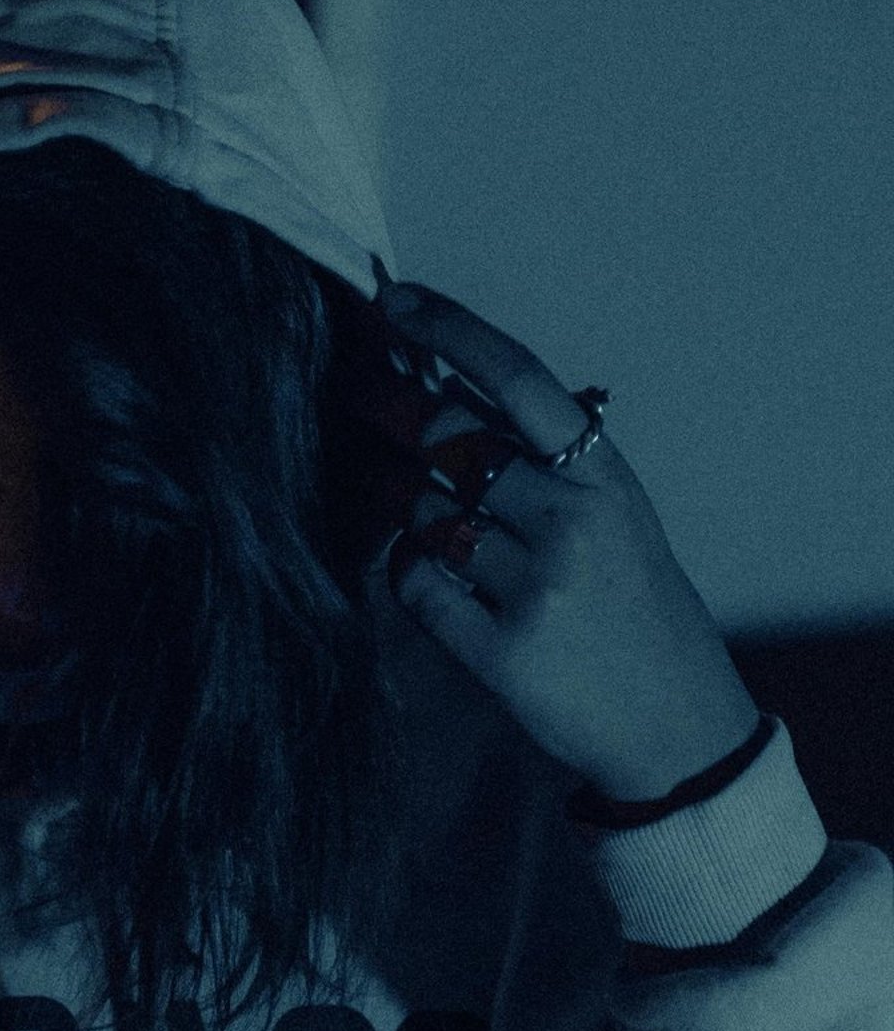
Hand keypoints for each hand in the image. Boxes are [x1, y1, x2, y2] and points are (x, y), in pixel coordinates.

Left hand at [375, 280, 759, 802]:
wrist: (677, 727)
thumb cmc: (632, 608)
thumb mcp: (615, 518)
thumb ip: (545, 464)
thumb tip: (442, 391)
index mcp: (605, 477)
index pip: (518, 377)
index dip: (448, 330)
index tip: (392, 303)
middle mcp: (574, 523)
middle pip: (448, 437)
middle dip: (389, 412)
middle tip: (353, 398)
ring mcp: (539, 588)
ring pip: (420, 510)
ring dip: (396, 500)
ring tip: (404, 503)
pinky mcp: (503, 653)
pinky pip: (414, 584)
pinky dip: (404, 570)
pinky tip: (422, 571)